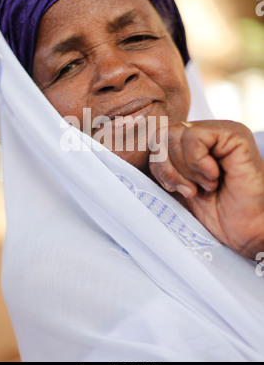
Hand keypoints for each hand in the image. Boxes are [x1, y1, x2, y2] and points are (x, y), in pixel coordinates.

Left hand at [149, 120, 263, 258]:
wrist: (245, 232)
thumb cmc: (213, 214)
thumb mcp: (175, 189)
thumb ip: (157, 169)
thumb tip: (120, 158)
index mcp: (189, 144)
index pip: (155, 139)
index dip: (156, 165)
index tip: (173, 188)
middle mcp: (204, 133)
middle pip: (161, 135)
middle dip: (168, 169)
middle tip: (189, 190)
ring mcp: (220, 132)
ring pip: (174, 134)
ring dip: (185, 169)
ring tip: (204, 186)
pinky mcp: (234, 135)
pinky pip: (195, 136)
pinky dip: (198, 162)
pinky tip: (214, 178)